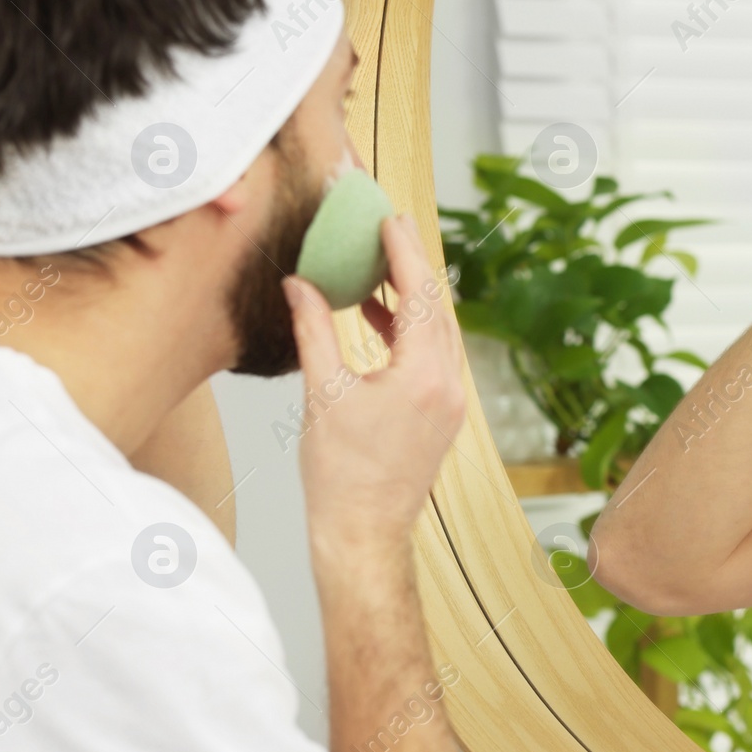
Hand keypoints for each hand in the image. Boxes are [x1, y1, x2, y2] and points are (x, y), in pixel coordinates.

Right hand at [282, 214, 467, 566]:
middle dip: (412, 267)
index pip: (419, 295)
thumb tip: (301, 285)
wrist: (363, 533)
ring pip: (438, 331)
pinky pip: (433, 356)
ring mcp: (451, 401)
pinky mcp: (443, 414)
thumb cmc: (341, 476)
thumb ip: (314, 331)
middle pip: (437, 308)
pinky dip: (410, 331)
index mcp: (424, 375)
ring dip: (411, 299)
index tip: (391, 218)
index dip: (404, 251)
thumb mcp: (322, 394)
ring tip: (378, 268)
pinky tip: (379, 318)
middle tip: (388, 231)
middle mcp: (448, 384)